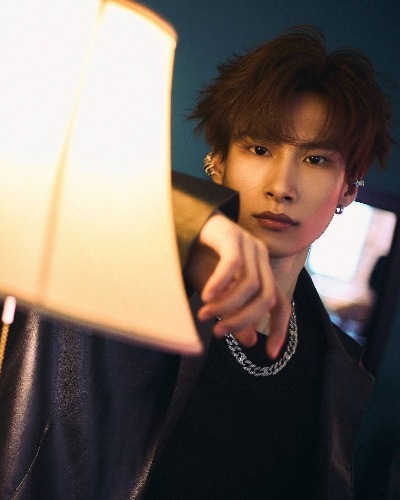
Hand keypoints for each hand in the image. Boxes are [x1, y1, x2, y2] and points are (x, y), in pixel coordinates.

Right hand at [185, 213, 290, 357]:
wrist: (182, 225)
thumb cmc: (199, 258)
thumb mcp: (217, 293)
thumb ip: (234, 313)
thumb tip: (251, 340)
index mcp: (262, 271)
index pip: (281, 304)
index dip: (279, 329)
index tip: (269, 354)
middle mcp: (261, 257)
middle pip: (267, 297)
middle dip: (244, 319)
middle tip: (219, 332)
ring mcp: (249, 243)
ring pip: (251, 284)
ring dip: (227, 305)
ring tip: (204, 315)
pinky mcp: (232, 234)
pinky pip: (233, 264)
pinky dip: (221, 283)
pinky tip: (206, 296)